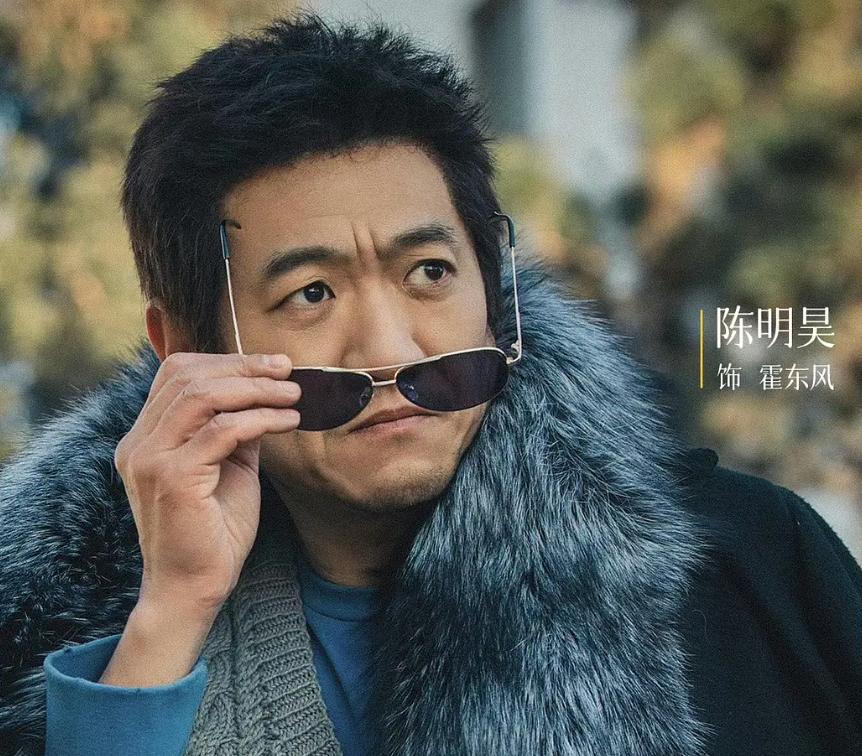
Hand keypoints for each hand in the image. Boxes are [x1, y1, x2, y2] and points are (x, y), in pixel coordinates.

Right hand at [113, 351, 300, 616]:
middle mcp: (139, 443)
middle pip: (189, 376)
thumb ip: (236, 429)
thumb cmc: (214, 531)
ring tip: (292, 395)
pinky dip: (261, 419)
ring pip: (203, 396)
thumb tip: (267, 392)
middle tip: (288, 370)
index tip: (272, 364)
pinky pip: (222, 430)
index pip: (177, 373)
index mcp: (145, 437)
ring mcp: (150, 459)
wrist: (194, 588)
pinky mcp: (172, 478)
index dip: (227, 361)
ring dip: (255, 389)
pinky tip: (289, 423)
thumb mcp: (228, 466)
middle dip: (245, 367)